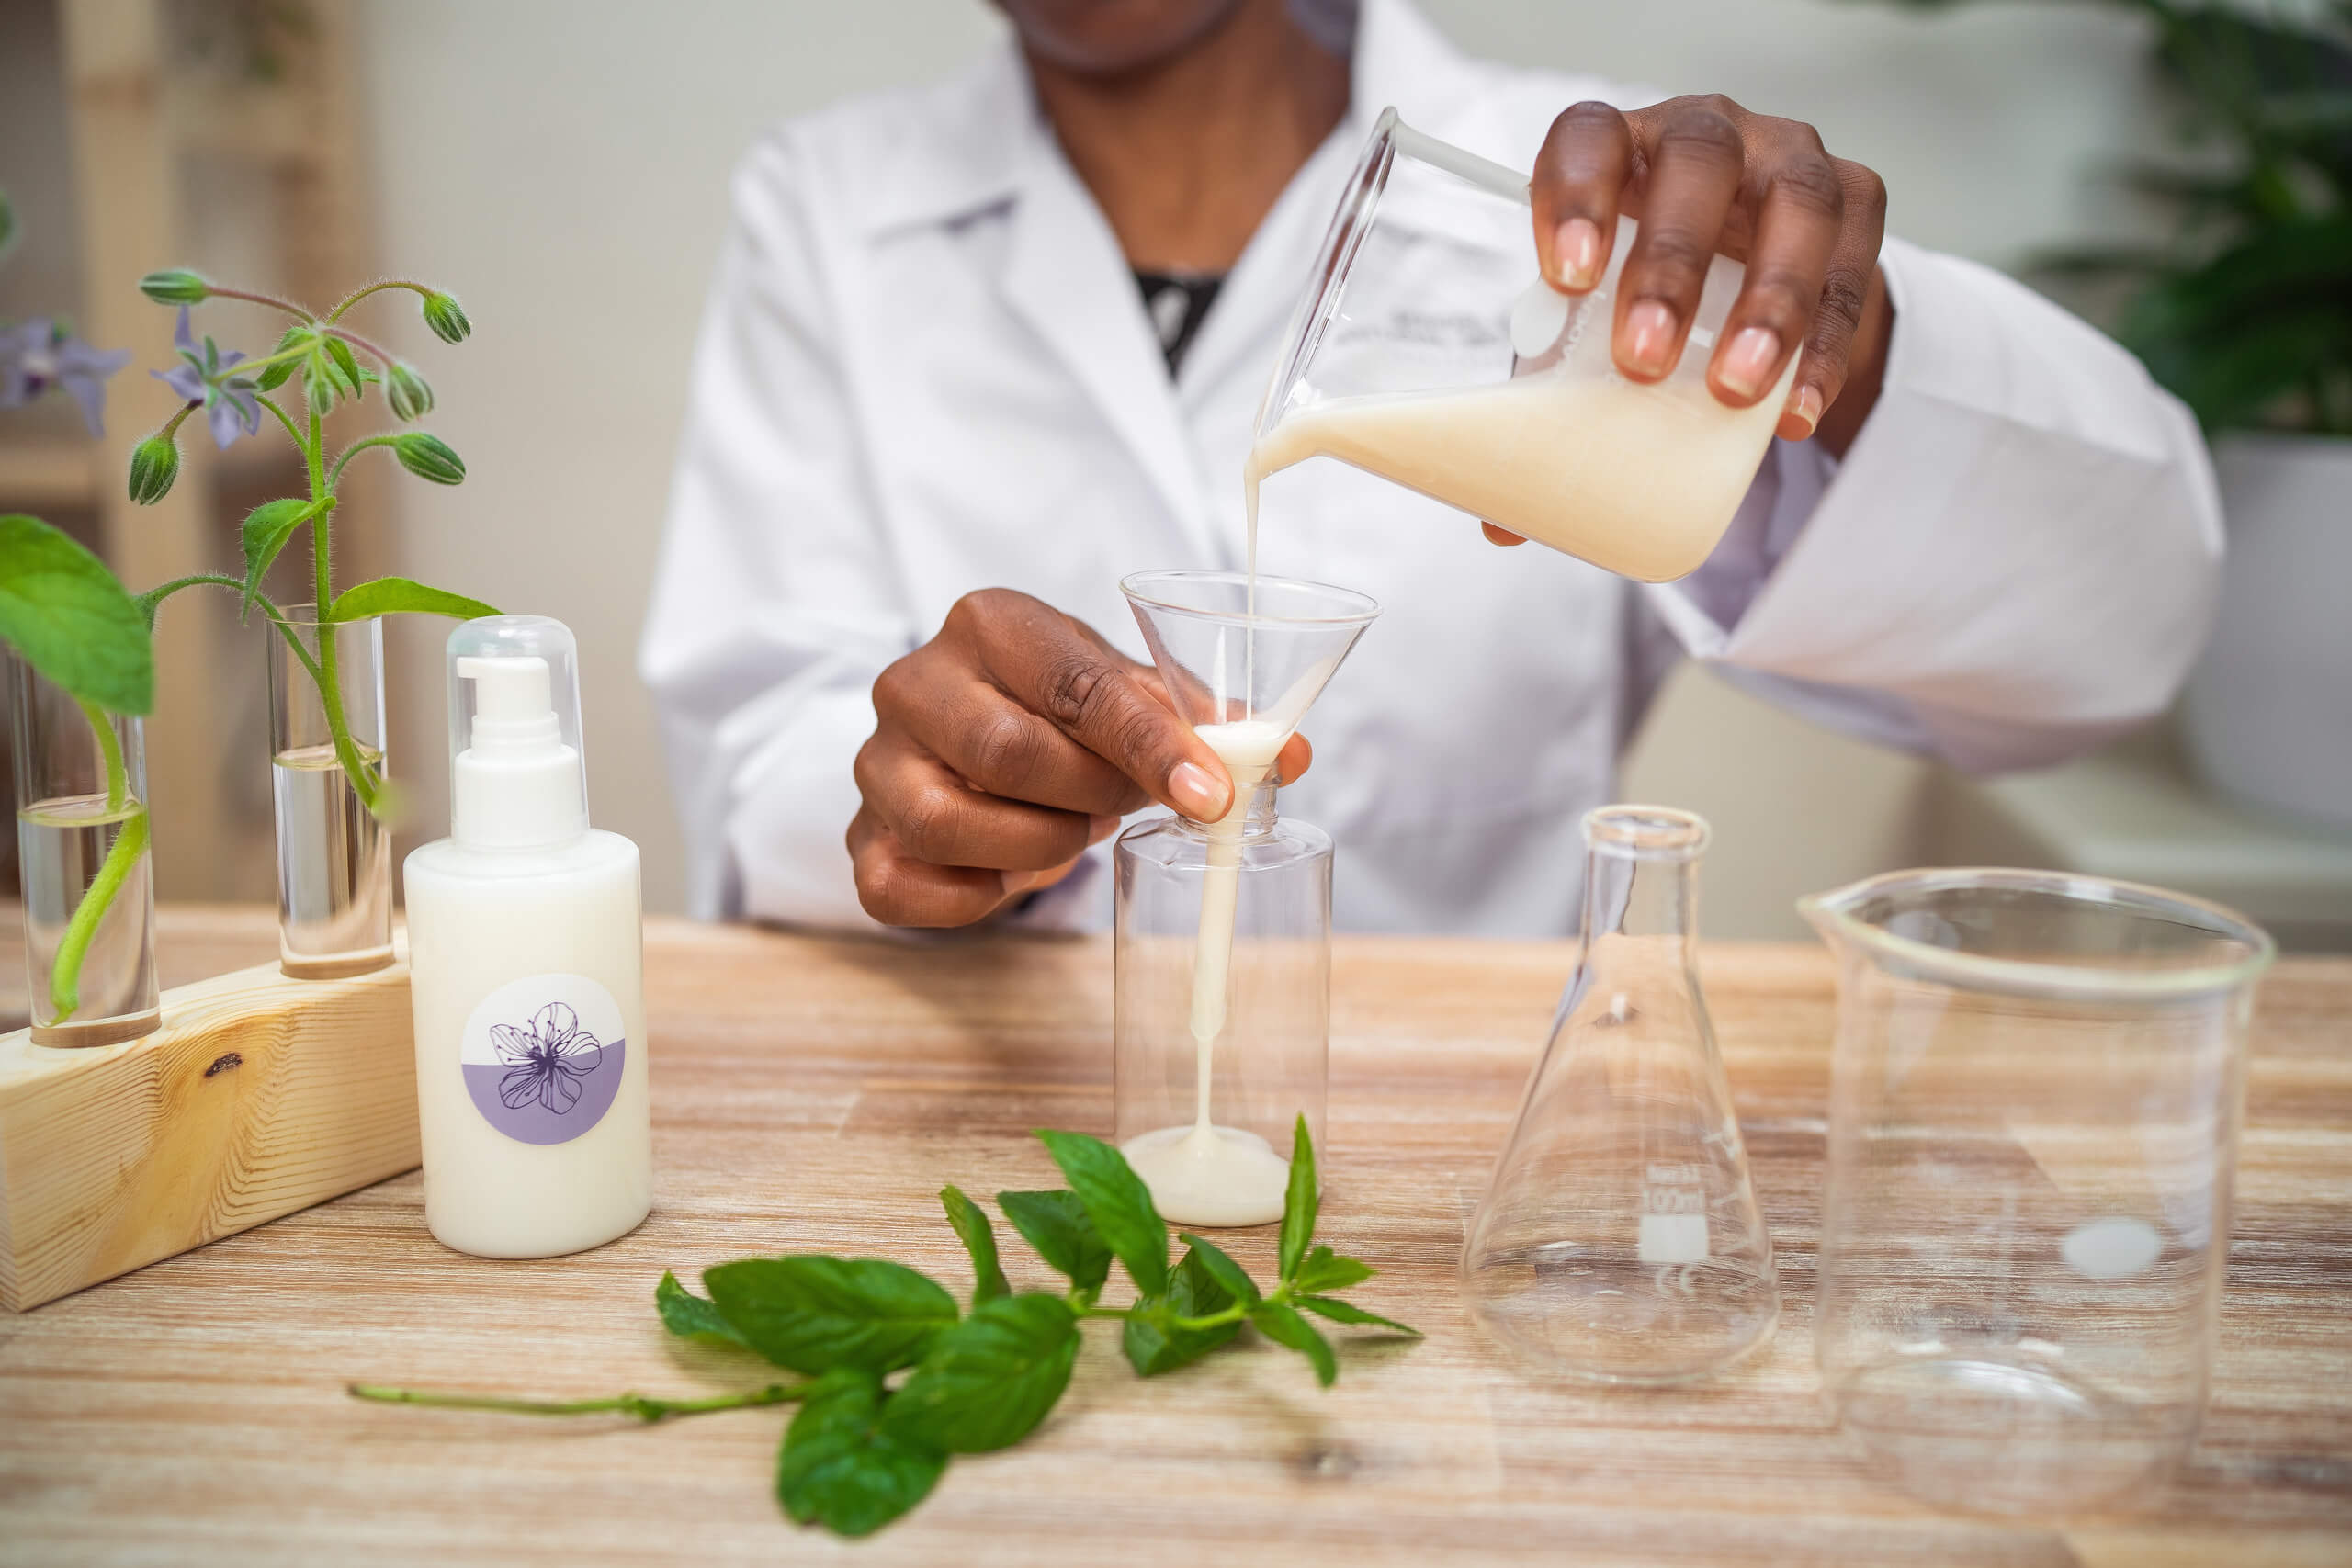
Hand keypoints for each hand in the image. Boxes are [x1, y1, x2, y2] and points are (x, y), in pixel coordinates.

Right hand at [849, 589, 1312, 926]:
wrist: (965, 743)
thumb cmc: (1056, 716)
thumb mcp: (1126, 696)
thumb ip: (1202, 722)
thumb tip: (1289, 757)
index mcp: (989, 624)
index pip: (1076, 684)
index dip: (1152, 745)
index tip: (1212, 794)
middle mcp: (913, 683)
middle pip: (1010, 754)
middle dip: (1091, 795)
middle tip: (1122, 806)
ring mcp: (876, 764)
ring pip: (951, 822)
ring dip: (1038, 845)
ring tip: (1069, 831)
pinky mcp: (859, 840)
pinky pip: (907, 889)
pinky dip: (975, 898)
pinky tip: (1010, 875)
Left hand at [1484, 94, 1890, 549]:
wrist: (1761, 285)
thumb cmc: (1651, 298)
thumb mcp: (1595, 332)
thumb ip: (1553, 402)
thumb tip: (1501, 527)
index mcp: (1621, 148)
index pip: (1590, 137)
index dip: (1576, 196)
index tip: (1568, 278)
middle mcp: (1707, 134)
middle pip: (1697, 163)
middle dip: (1671, 263)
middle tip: (1643, 360)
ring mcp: (1788, 159)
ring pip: (1795, 205)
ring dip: (1768, 301)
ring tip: (1733, 388)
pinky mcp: (1858, 203)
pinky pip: (1853, 268)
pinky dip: (1826, 347)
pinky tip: (1795, 410)